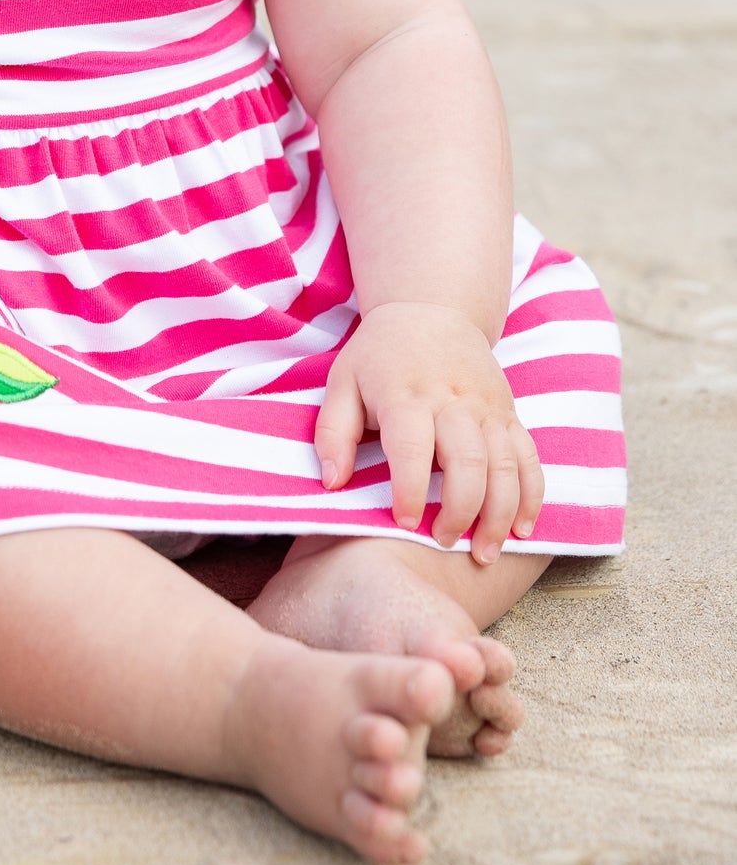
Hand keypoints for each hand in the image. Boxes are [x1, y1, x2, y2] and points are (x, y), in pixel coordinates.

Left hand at [315, 302, 543, 562]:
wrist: (432, 311)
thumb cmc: (379, 356)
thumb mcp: (343, 381)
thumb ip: (333, 432)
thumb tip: (332, 482)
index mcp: (406, 392)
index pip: (413, 445)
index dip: (411, 487)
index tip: (405, 522)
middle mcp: (453, 399)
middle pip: (468, 459)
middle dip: (460, 509)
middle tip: (441, 542)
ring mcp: (487, 407)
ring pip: (505, 464)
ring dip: (499, 514)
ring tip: (483, 554)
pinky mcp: (508, 413)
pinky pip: (528, 458)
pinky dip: (531, 496)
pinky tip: (521, 531)